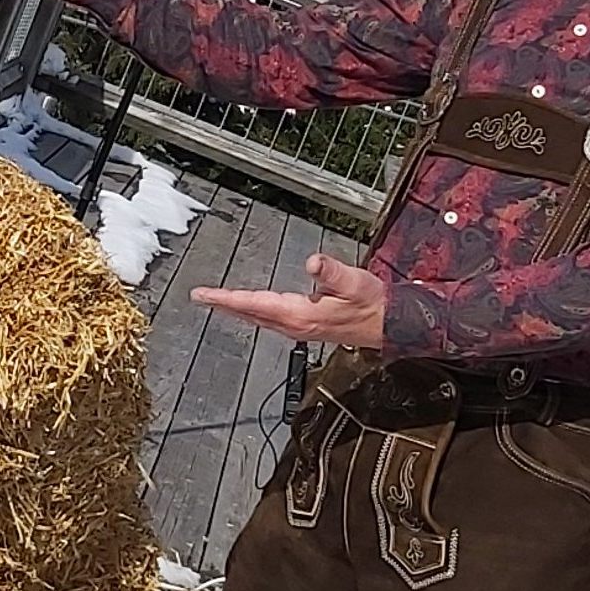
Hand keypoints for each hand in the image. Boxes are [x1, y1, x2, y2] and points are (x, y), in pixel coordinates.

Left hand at [191, 253, 386, 348]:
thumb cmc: (374, 304)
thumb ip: (333, 272)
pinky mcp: (305, 327)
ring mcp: (299, 328)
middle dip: (223, 305)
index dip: (227, 299)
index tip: (204, 295)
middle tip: (199, 297)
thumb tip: (313, 262)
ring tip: (216, 301)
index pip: (255, 304)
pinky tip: (249, 308)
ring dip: (236, 309)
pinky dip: (252, 312)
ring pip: (258, 319)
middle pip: (250, 314)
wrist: (391, 325)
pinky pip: (269, 320)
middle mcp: (295, 325)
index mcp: (301, 314)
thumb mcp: (356, 283)